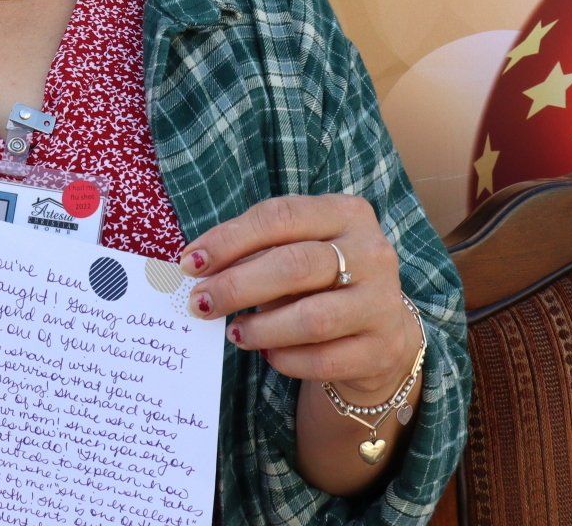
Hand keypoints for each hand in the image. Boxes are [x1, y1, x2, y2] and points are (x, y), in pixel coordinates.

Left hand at [179, 193, 422, 399]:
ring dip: (262, 327)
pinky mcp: (381, 348)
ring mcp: (381, 301)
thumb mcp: (297, 250)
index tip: (190, 262)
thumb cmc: (322, 282)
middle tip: (200, 303)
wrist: (380, 331)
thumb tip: (196, 266)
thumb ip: (255, 252)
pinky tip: (268, 353)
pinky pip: (324, 359)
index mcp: (345, 213)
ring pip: (312, 318)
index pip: (280, 216)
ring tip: (235, 332)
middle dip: (237, 285)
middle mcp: (371, 252)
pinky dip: (286, 359)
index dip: (230, 239)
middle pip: (295, 265)